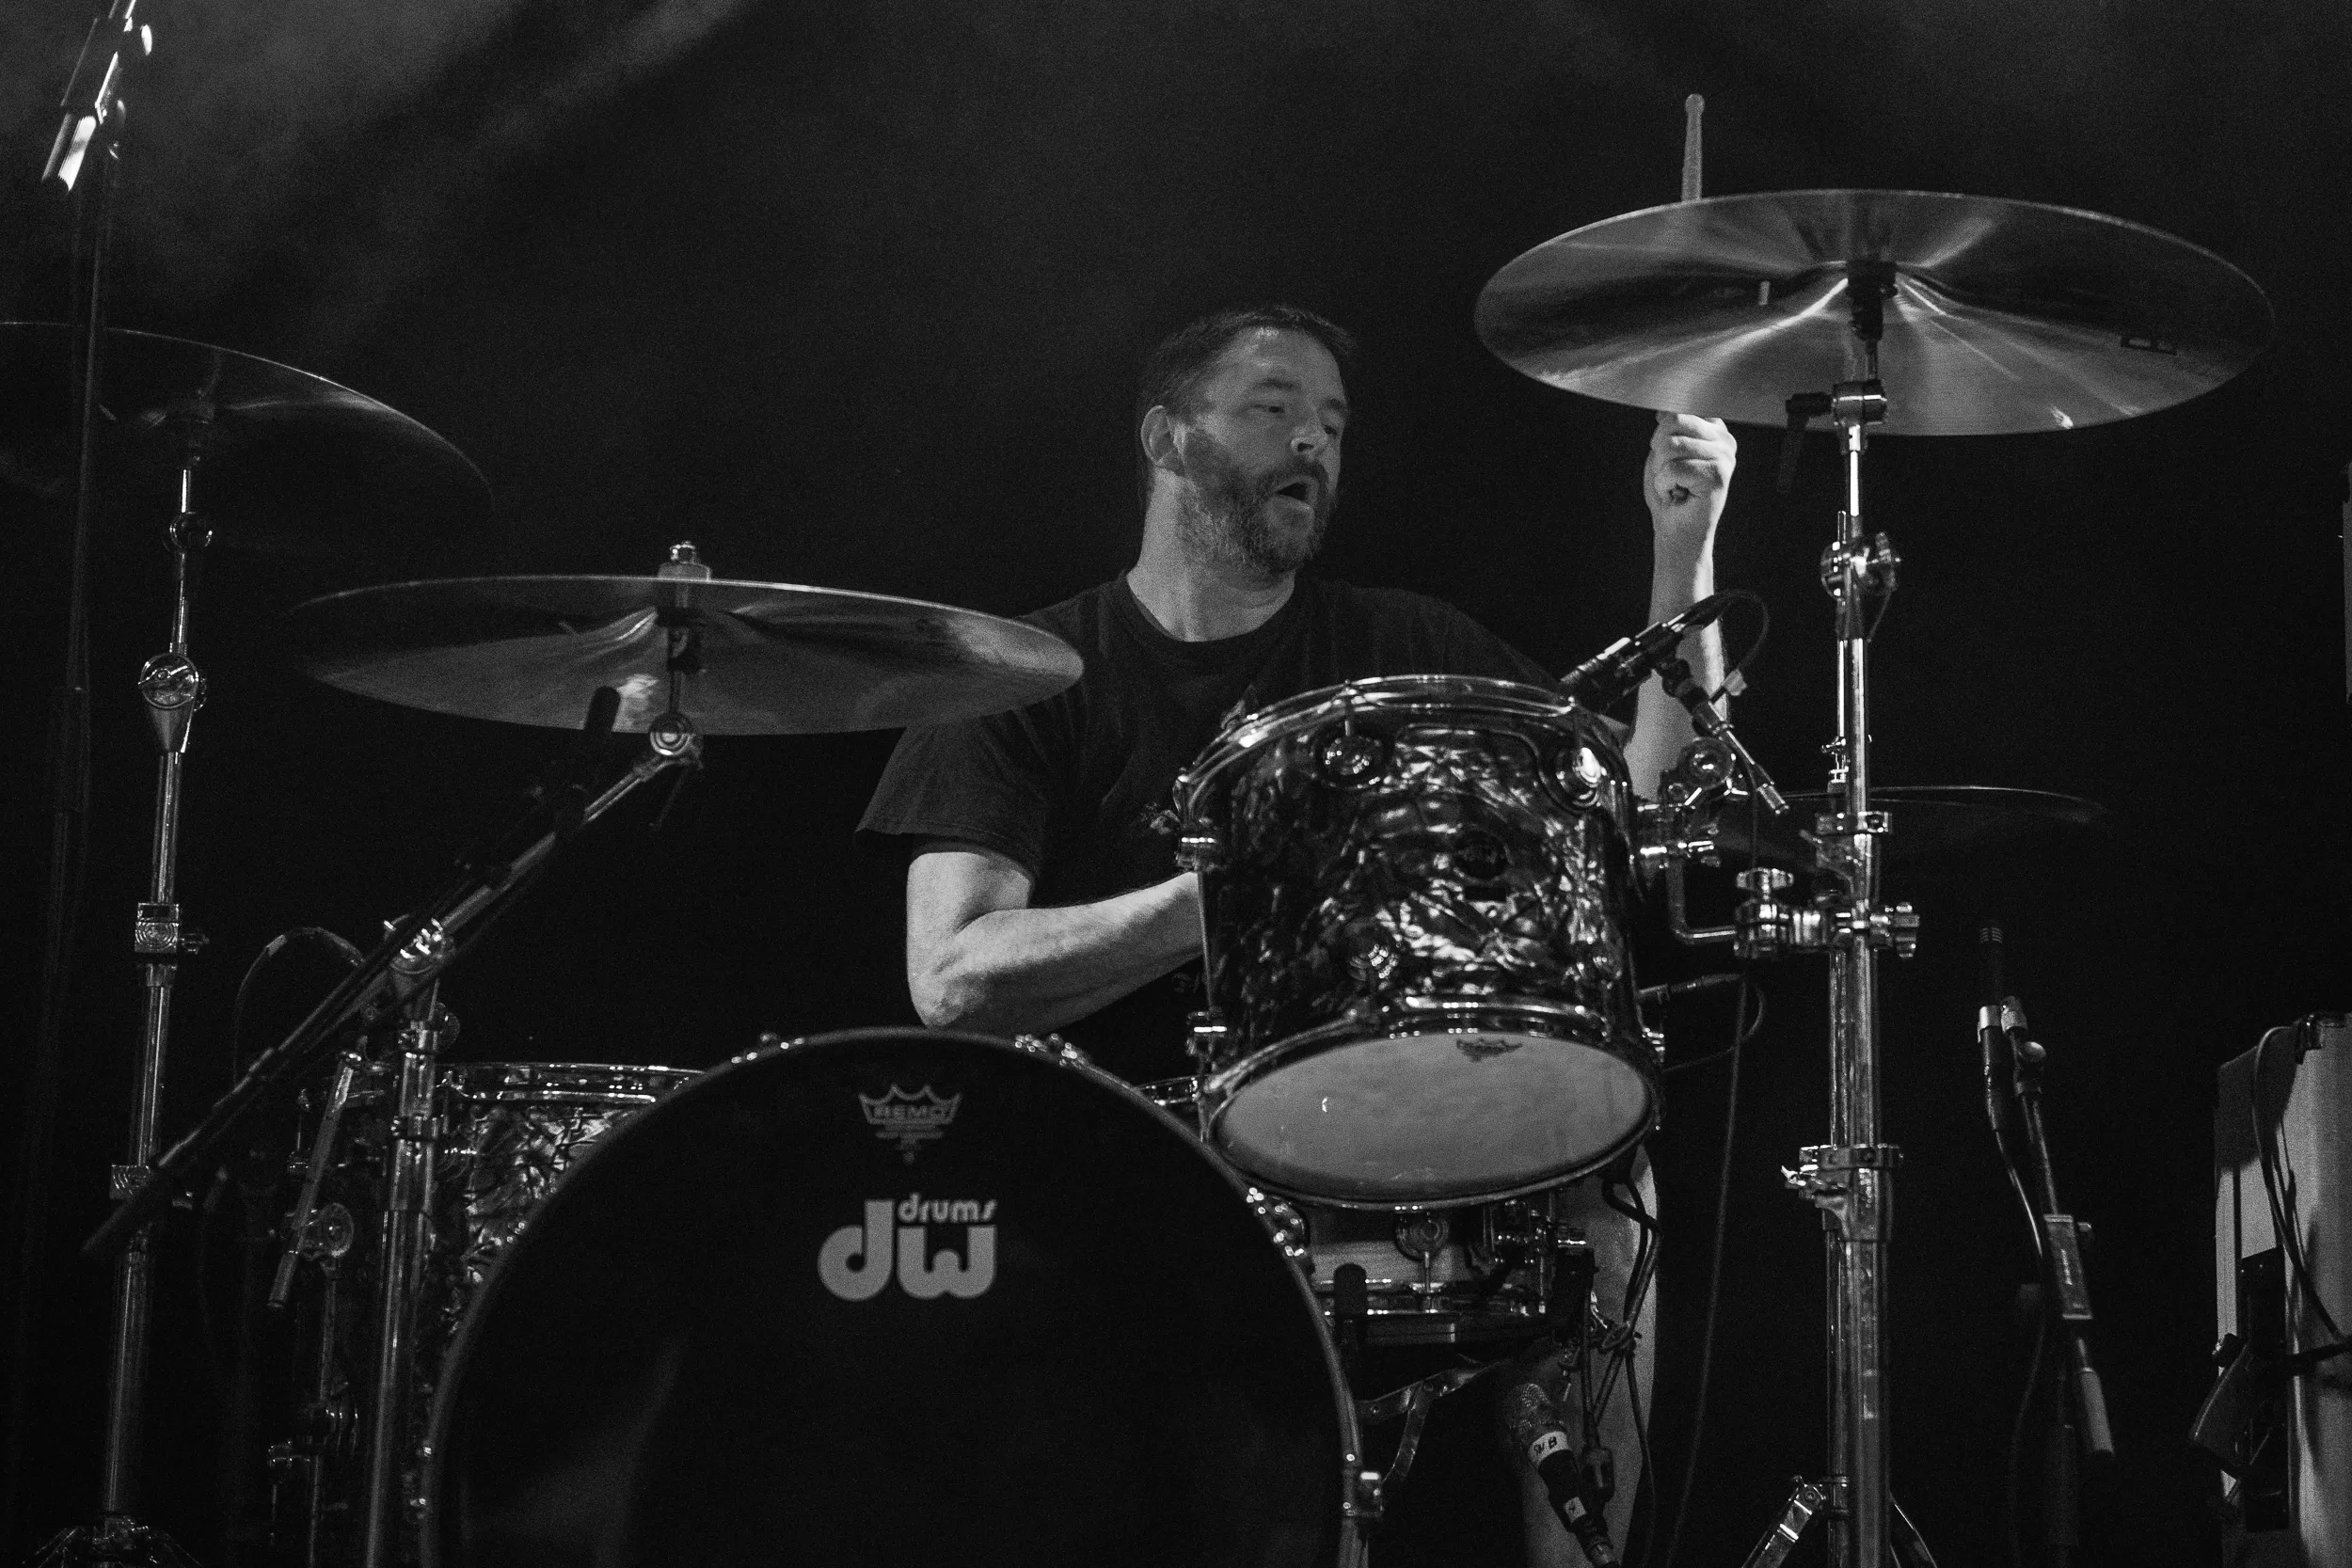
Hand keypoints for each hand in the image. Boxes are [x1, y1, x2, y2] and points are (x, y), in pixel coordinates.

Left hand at [1644, 410, 1735, 543]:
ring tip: (1675, 485)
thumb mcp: (1663, 453)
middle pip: (1674, 421)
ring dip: (1661, 471)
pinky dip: (1664, 485)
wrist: (1676, 531)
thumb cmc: (1670, 494)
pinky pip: (1673, 468)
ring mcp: (1724, 456)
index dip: (1662, 434)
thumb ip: (1667, 429)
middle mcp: (1724, 440)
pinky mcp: (1718, 475)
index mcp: (1714, 431)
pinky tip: (1678, 494)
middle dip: (1659, 451)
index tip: (1669, 457)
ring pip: (1671, 446)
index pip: (1679, 411)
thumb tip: (1664, 411)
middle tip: (1670, 473)